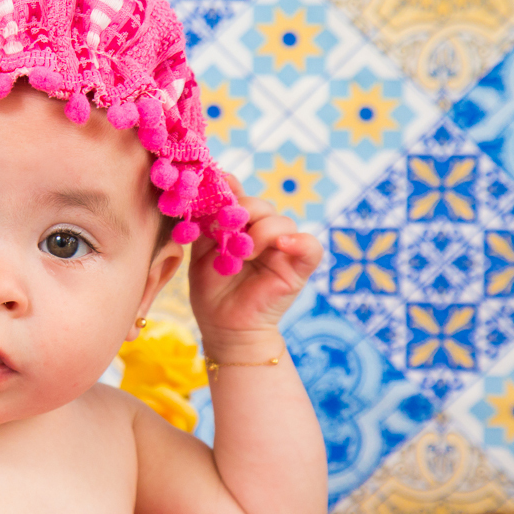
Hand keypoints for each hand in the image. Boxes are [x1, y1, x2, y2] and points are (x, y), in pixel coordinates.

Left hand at [189, 173, 323, 344]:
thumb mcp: (201, 253)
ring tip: (245, 252)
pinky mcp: (299, 268)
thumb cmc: (212, 293)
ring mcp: (284, 250)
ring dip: (262, 230)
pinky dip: (299, 241)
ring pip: (283, 221)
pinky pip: (311, 246)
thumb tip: (214, 187)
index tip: (221, 184)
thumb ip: (209, 223)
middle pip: (263, 206)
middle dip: (245, 210)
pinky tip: (282, 244)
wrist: (224, 329)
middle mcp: (265, 236)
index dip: (234, 192)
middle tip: (230, 228)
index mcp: (242, 229)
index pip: (243, 200)